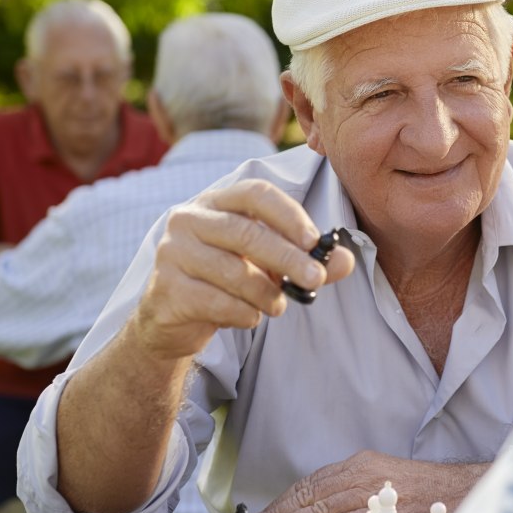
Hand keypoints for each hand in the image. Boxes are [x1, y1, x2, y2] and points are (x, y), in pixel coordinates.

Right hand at [132, 179, 354, 358]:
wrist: (171, 320)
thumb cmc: (226, 282)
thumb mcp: (269, 267)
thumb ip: (307, 261)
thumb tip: (345, 261)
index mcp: (215, 202)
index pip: (255, 192)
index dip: (287, 213)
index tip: (314, 240)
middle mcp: (188, 219)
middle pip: (245, 233)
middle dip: (287, 258)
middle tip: (316, 278)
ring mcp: (172, 253)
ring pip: (233, 272)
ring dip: (266, 294)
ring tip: (278, 306)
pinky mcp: (166, 289)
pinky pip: (216, 302)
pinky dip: (243, 314)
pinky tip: (249, 317)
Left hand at [251, 450, 488, 512]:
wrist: (462, 491)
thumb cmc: (422, 492)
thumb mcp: (382, 483)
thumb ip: (351, 494)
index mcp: (360, 466)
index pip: (312, 483)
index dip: (285, 501)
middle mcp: (363, 473)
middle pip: (311, 493)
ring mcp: (372, 490)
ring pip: (322, 506)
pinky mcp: (383, 509)